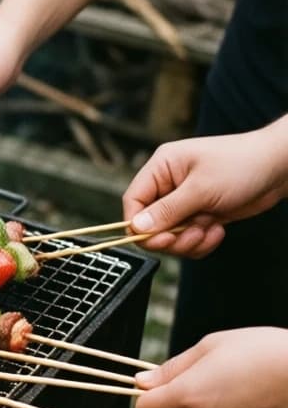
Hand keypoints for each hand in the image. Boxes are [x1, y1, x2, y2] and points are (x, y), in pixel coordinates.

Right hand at [123, 120, 287, 256]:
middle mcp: (169, 185)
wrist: (280, 167)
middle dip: (170, 236)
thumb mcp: (201, 188)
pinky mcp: (200, 215)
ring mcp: (185, 201)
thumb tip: (136, 227)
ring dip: (188, 241)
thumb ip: (167, 210)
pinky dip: (201, 242)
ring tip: (209, 231)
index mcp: (162, 168)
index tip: (156, 239)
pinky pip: (188, 239)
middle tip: (190, 237)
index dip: (138, 224)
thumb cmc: (243, 165)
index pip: (134, 200)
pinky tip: (218, 231)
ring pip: (169, 235)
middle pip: (149, 223)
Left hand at [134, 328, 287, 407]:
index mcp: (188, 398)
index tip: (161, 384)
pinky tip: (255, 401)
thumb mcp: (213, 346)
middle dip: (181, 402)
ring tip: (239, 385)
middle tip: (209, 377)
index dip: (148, 398)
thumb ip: (172, 368)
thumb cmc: (265, 351)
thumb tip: (140, 382)